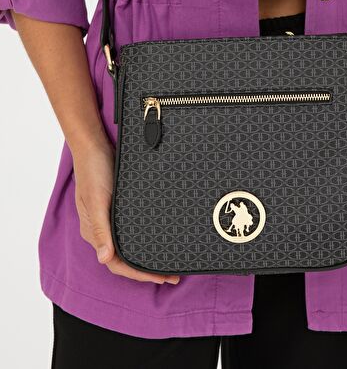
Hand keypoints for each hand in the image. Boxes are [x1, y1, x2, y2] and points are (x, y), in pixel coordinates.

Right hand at [72, 136, 179, 284]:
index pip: (117, 264)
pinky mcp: (117, 207)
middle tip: (173, 276)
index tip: (162, 279)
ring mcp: (109, 218)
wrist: (94, 146)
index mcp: (94, 231)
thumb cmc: (94, 171)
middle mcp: (102, 229)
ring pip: (129, 245)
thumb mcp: (97, 200)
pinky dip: (144, 238)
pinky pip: (131, 230)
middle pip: (125, 258)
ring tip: (168, 261)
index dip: (139, 274)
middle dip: (147, 270)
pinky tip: (157, 238)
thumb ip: (100, 229)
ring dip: (147, 256)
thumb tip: (104, 258)